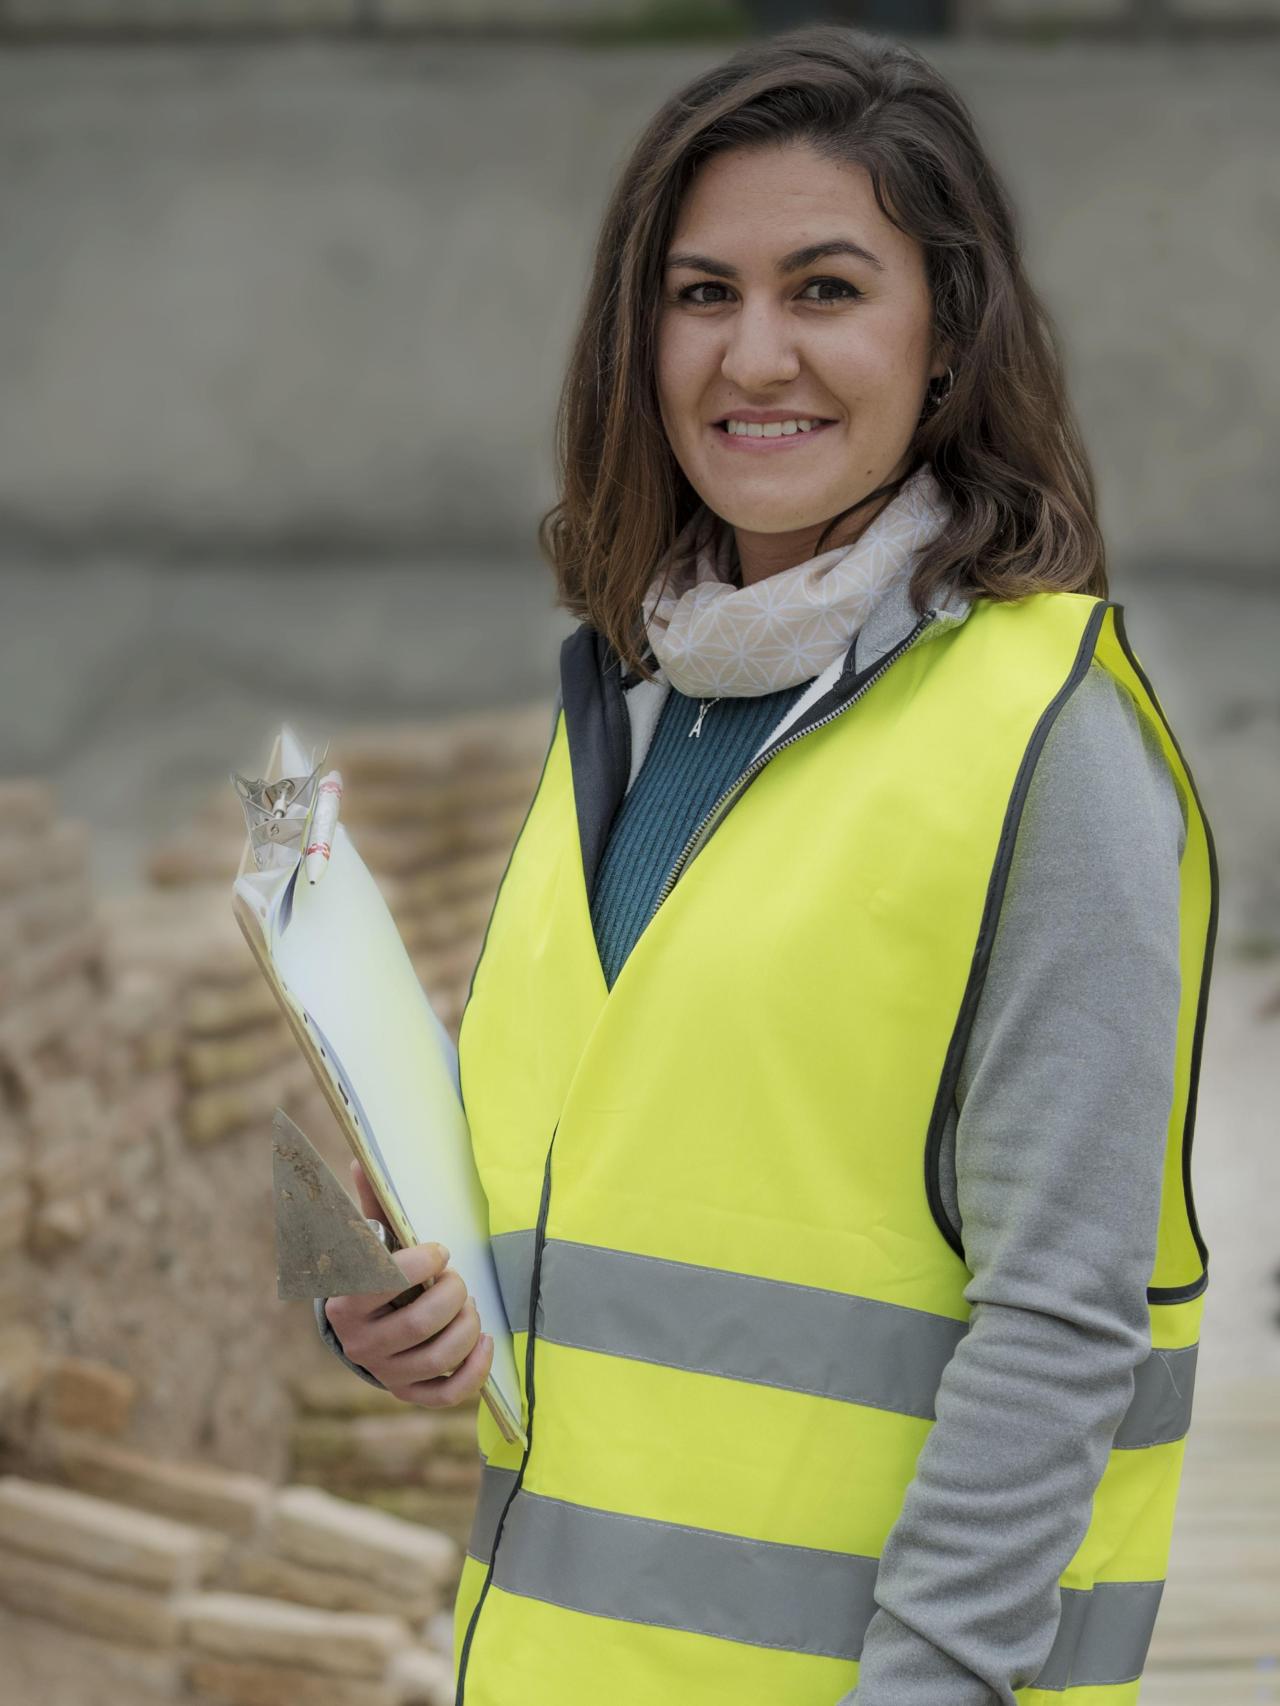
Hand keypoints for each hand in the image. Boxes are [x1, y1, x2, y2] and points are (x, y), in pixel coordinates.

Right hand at [323, 1158, 494, 1407]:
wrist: (361, 1330)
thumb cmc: (374, 1276)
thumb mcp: (367, 1242)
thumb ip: (370, 1206)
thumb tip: (362, 1161)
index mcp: (345, 1303)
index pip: (382, 1284)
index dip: (419, 1265)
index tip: (439, 1250)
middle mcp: (362, 1344)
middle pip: (418, 1323)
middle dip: (451, 1294)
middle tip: (457, 1278)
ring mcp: (387, 1373)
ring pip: (438, 1357)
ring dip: (467, 1327)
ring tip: (469, 1306)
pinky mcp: (410, 1393)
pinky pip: (448, 1394)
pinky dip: (475, 1370)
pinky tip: (486, 1342)